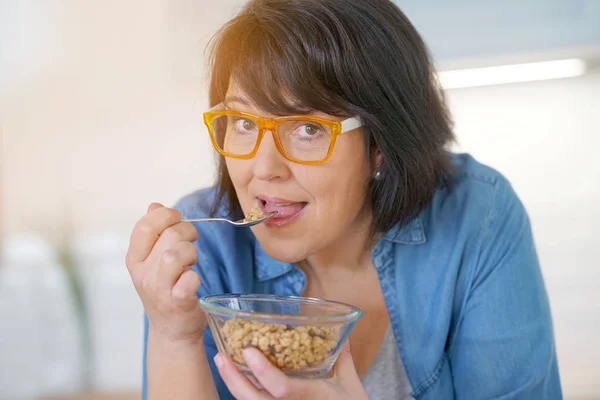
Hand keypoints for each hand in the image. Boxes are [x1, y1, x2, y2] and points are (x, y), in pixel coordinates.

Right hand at [126, 202, 204, 343]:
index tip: (178, 219)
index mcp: (135, 260)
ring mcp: (159, 290)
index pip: (145, 226)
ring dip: (191, 253)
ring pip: (177, 254)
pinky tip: (193, 282)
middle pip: (169, 236)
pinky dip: (194, 277)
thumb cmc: (166, 290)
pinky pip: (189, 280)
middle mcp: (143, 274)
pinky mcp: (177, 304)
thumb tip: (154, 206)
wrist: (173, 331)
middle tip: (191, 244)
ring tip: (191, 262)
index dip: (166, 216)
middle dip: (187, 233)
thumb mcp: (153, 261)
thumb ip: (153, 233)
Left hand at [214, 341, 368, 399]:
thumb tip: (341, 330)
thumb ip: (342, 356)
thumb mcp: (350, 383)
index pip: (281, 389)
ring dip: (234, 384)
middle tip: (220, 356)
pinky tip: (240, 380)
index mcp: (311, 396)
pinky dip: (245, 394)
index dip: (262, 372)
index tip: (248, 351)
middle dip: (233, 379)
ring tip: (223, 363)